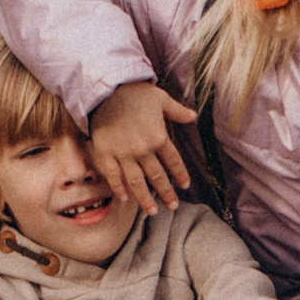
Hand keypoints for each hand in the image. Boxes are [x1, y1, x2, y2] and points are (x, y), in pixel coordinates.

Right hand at [90, 82, 196, 213]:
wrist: (106, 89)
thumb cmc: (135, 92)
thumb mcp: (161, 99)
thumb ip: (177, 111)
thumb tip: (194, 116)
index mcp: (159, 137)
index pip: (173, 161)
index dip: (180, 175)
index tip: (184, 186)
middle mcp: (142, 149)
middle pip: (157, 176)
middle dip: (166, 193)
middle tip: (172, 206)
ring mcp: (123, 153)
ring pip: (136, 182)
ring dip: (145, 198)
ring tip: (152, 211)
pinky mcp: (105, 153)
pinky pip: (113, 175)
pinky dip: (118, 187)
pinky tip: (124, 198)